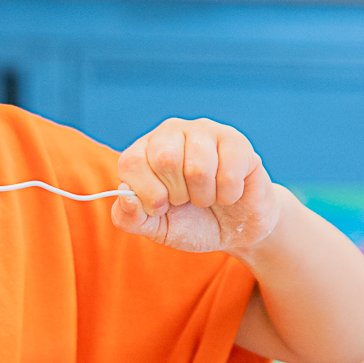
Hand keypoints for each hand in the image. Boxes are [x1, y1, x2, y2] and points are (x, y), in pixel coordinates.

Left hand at [113, 117, 280, 253]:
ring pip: (198, 168)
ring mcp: (205, 132)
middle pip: (165, 160)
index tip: (160, 206)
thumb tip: (126, 198)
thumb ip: (129, 218)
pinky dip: (228, 196)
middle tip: (187, 200)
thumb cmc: (191, 223)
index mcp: (144, 149)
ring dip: (204, 197)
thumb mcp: (154, 228)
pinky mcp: (236, 142)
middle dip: (177, 195)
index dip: (147, 194)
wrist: (235, 230)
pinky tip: (228, 192)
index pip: (132, 162)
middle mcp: (171, 132)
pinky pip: (228, 174)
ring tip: (208, 196)